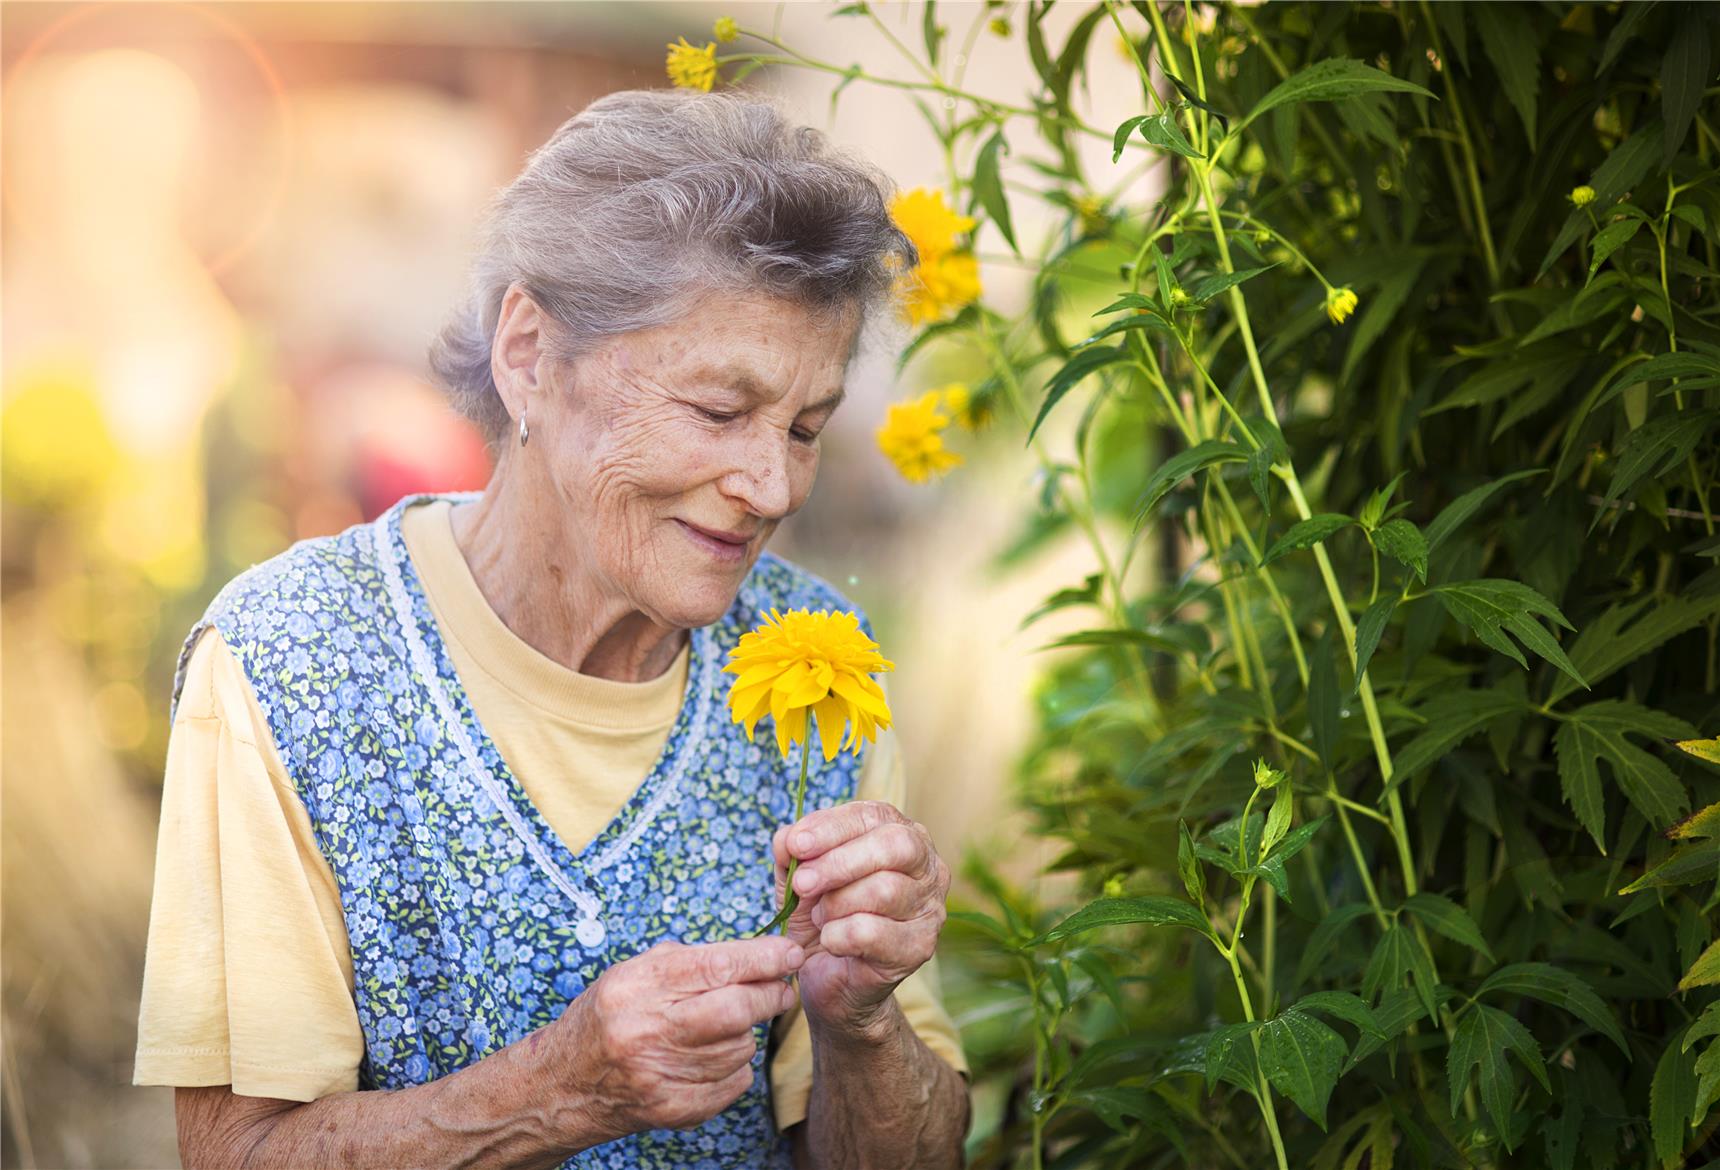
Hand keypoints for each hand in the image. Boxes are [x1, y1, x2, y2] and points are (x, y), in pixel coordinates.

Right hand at [554, 937, 803, 1138]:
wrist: (564, 1083)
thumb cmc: (609, 1016)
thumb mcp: (634, 973)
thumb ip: (690, 961)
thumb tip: (760, 955)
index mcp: (637, 986)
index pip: (717, 966)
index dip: (764, 958)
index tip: (791, 953)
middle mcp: (646, 1030)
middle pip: (736, 1010)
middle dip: (771, 995)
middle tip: (781, 989)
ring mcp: (658, 1075)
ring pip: (739, 1047)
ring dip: (746, 1034)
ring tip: (725, 1027)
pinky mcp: (671, 1109)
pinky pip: (733, 1083)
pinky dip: (734, 1067)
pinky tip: (711, 1058)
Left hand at [769, 801, 951, 1037]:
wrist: (832, 979)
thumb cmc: (822, 918)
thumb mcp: (799, 878)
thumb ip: (792, 852)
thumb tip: (788, 838)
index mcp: (900, 835)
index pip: (873, 816)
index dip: (832, 827)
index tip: (796, 844)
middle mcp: (926, 867)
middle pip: (894, 846)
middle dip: (839, 862)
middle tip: (802, 884)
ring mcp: (930, 908)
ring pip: (885, 889)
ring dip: (837, 904)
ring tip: (820, 917)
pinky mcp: (920, 947)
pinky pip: (874, 932)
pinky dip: (839, 936)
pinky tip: (830, 941)